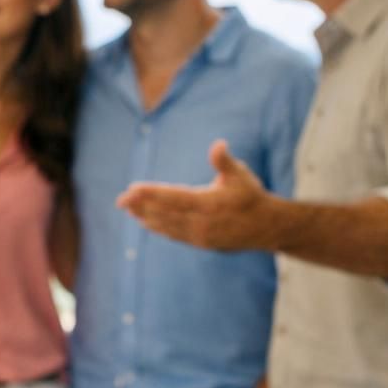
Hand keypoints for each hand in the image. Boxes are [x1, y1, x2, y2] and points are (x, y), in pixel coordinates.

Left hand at [117, 140, 275, 251]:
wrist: (267, 227)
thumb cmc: (251, 196)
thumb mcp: (240, 175)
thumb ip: (224, 161)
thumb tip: (218, 144)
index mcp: (209, 203)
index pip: (174, 197)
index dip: (151, 193)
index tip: (133, 189)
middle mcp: (201, 222)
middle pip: (165, 213)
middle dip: (141, 206)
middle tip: (120, 199)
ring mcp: (200, 235)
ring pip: (167, 225)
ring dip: (146, 217)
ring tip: (128, 209)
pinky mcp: (201, 243)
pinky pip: (174, 235)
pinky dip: (159, 228)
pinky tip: (146, 222)